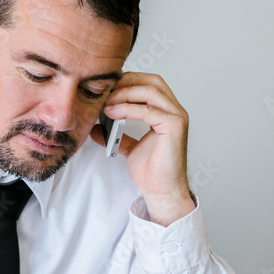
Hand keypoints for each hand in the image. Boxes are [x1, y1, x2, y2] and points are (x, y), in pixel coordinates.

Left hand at [90, 72, 195, 226]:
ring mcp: (177, 117)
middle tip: (106, 90)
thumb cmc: (152, 172)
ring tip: (106, 102)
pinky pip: (147, 110)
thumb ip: (116, 134)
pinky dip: (127, 109)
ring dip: (125, 93)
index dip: (128, 81)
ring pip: (151, 92)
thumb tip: (96, 127)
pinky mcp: (174, 126)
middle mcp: (175, 111)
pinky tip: (112, 112)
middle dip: (127, 81)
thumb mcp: (129, 148)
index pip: (150, 84)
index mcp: (167, 112)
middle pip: (153, 81)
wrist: (161, 192)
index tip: (107, 87)